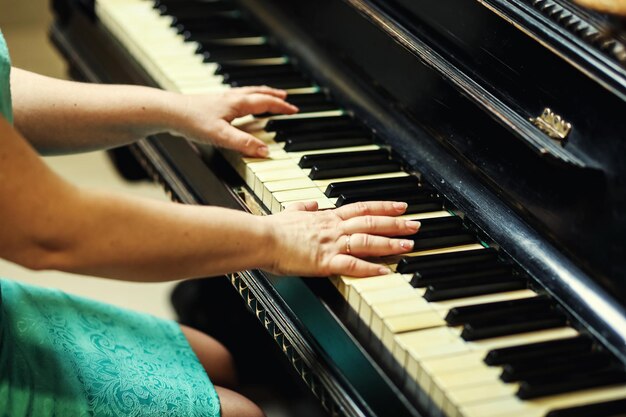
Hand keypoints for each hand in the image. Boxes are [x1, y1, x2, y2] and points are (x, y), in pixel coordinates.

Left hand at [172, 86, 297, 156]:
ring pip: (247, 93)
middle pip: (258, 93)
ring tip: (268, 97)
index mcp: (237, 103)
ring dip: (261, 94)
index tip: (293, 110)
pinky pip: (236, 98)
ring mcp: (221, 99)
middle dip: (273, 96)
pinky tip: (239, 106)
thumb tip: (265, 151)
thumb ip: (244, 144)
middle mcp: (231, 98)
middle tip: (285, 97)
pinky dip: (246, 99)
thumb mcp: (221, 136)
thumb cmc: (192, 121)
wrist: (168, 112)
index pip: (265, 102)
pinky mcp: (212, 104)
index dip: (281, 106)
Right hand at [263, 201, 419, 277]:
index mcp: (326, 217)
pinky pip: (351, 264)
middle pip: (371, 222)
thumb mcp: (290, 211)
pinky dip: (370, 268)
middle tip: (416, 224)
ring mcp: (330, 244)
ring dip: (389, 243)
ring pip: (366, 241)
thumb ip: (304, 207)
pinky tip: (385, 271)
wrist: (260, 237)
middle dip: (396, 223)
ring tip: (409, 245)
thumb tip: (312, 203)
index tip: (400, 206)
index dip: (383, 206)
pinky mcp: (324, 261)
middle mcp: (333, 228)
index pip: (361, 208)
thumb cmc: (272, 227)